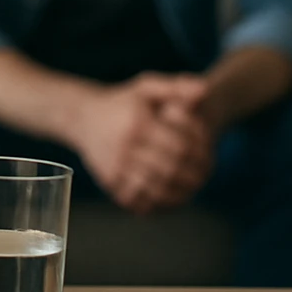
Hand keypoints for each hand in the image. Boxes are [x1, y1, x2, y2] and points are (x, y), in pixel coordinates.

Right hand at [74, 74, 213, 215]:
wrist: (81, 117)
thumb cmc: (121, 102)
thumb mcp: (145, 87)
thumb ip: (175, 87)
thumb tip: (204, 91)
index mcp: (138, 124)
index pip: (180, 146)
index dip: (201, 155)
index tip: (210, 157)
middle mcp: (125, 147)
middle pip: (171, 170)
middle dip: (194, 177)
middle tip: (205, 177)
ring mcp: (115, 166)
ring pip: (157, 190)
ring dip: (180, 194)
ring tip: (192, 189)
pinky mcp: (109, 181)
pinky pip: (139, 199)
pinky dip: (157, 203)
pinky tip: (170, 199)